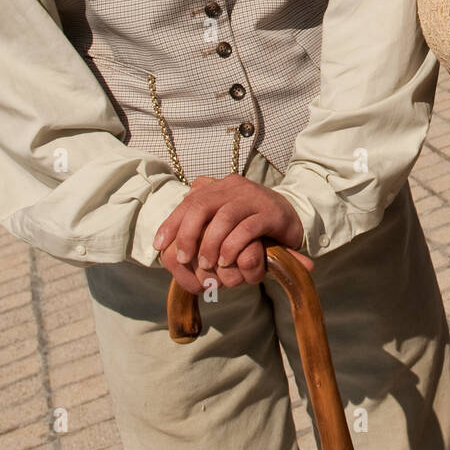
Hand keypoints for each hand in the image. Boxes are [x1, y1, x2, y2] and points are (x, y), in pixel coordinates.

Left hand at [152, 173, 311, 293]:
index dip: (172, 223)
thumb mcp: (222, 218)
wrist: (290, 216)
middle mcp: (235, 187)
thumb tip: (166, 236)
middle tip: (184, 257)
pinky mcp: (271, 213)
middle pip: (202, 205)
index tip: (158, 244)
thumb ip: (200, 219)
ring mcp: (254, 198)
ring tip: (206, 264)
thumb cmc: (249, 221)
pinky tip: (226, 260)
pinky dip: (233, 246)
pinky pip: (247, 229)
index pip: (189, 201)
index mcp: (220, 186)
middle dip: (188, 234)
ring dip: (211, 243)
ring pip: (225, 217)